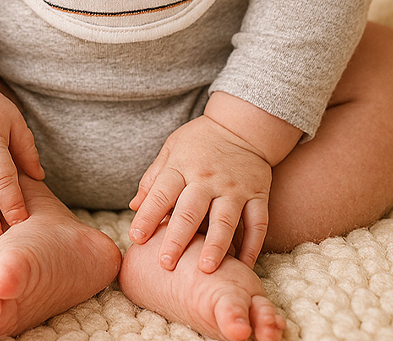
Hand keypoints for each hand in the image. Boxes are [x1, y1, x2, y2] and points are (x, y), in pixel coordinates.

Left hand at [128, 115, 271, 272]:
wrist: (242, 124)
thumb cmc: (200, 140)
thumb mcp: (172, 148)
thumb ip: (153, 177)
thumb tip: (134, 206)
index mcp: (182, 166)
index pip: (161, 193)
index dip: (148, 215)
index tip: (136, 238)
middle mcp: (208, 178)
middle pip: (191, 210)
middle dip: (178, 238)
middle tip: (166, 263)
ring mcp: (235, 187)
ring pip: (225, 219)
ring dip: (216, 245)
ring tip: (206, 269)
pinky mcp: (258, 193)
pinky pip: (257, 222)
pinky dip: (252, 246)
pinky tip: (243, 266)